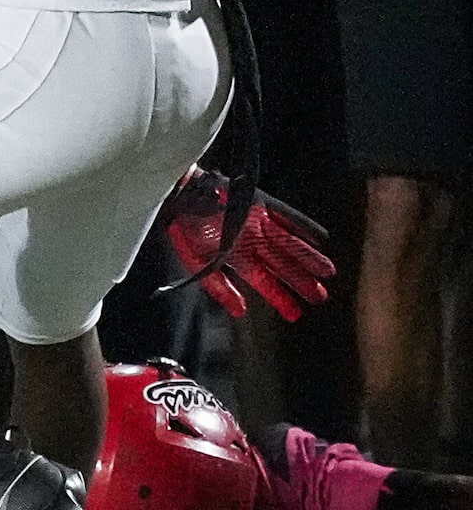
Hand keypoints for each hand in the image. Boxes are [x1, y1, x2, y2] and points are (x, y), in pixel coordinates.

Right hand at [165, 169, 334, 319]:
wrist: (181, 194)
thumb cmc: (185, 227)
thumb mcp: (198, 262)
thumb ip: (219, 286)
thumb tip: (240, 311)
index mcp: (236, 255)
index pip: (263, 280)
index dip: (279, 297)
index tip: (294, 315)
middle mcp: (252, 241)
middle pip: (281, 264)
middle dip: (299, 281)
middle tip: (320, 297)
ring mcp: (259, 223)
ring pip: (289, 243)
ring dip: (307, 257)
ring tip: (328, 272)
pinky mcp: (262, 205)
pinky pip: (288, 216)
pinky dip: (303, 226)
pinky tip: (319, 237)